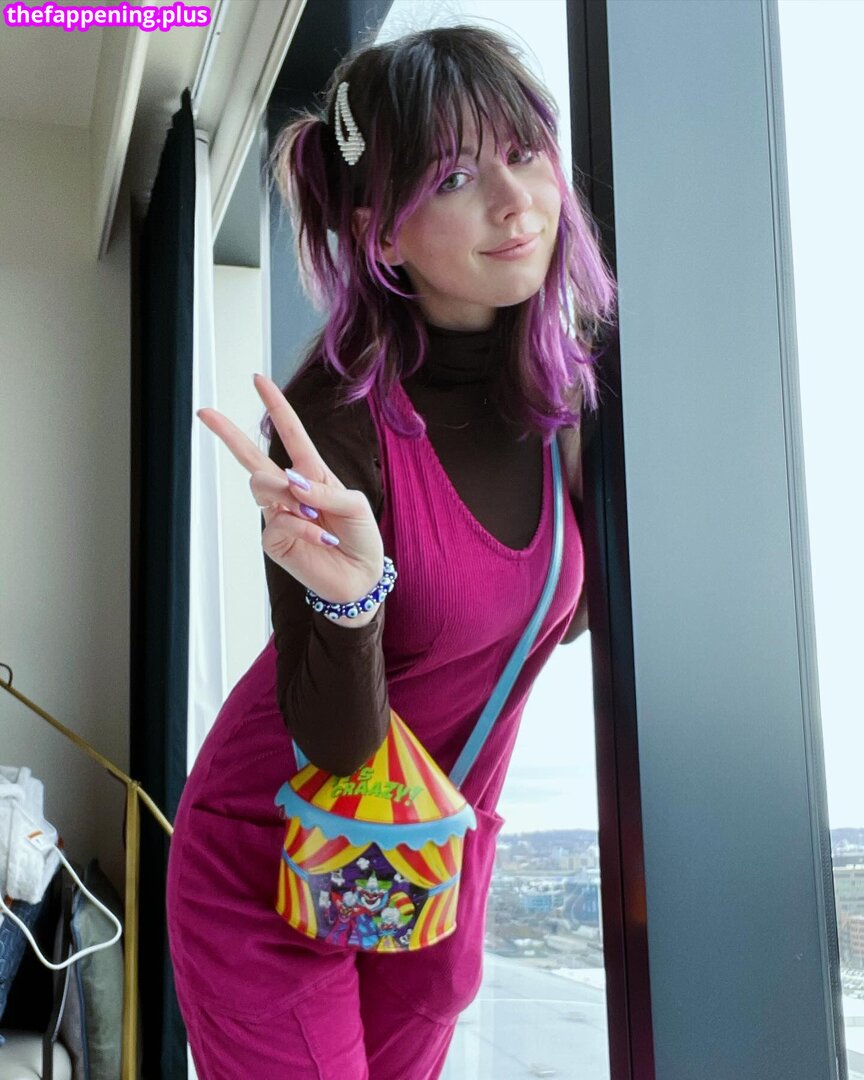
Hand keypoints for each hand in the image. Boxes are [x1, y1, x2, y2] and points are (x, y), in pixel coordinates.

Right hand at [197, 374, 384, 606]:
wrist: (361, 578)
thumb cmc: (361, 537)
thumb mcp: (355, 506)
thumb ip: (324, 490)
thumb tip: (290, 481)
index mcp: (312, 473)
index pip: (290, 434)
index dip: (276, 406)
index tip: (258, 380)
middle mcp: (290, 490)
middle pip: (252, 457)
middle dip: (228, 434)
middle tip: (205, 412)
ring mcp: (279, 514)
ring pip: (262, 485)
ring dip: (288, 494)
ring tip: (316, 515)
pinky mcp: (274, 539)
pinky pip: (279, 521)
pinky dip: (302, 526)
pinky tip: (319, 538)